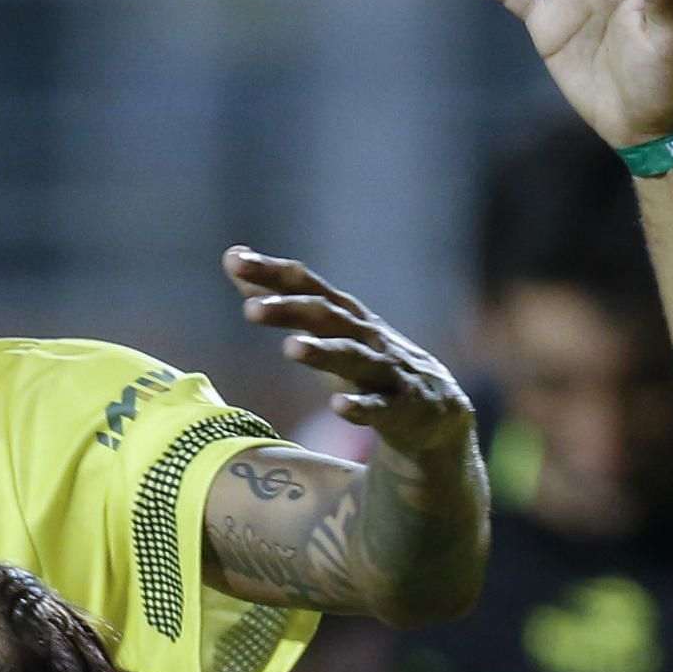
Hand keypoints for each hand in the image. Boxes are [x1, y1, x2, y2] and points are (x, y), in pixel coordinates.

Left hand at [222, 249, 470, 457]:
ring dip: (323, 352)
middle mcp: (366, 336)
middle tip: (250, 310)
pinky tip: (338, 408)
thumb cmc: (369, 365)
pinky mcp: (404, 407)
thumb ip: (282, 299)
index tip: (235, 262)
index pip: (306, 285)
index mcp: (345, 316)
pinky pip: (381, 407)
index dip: (272, 273)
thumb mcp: (328, 331)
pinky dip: (361, 407)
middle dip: (290, 310)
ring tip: (291, 348)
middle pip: (326, 316)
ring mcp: (387, 370)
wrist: (438, 412)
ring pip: (353, 357)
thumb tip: (233, 259)